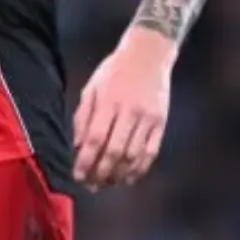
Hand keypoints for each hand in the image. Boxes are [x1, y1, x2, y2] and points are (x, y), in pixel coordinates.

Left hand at [72, 28, 174, 189]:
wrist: (148, 54)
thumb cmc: (113, 71)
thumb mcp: (91, 87)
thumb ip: (83, 117)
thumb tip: (78, 146)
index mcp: (108, 102)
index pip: (96, 139)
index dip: (86, 161)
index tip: (78, 175)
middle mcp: (129, 112)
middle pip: (115, 151)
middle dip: (101, 173)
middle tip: (91, 185)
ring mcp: (148, 119)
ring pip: (134, 156)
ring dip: (119, 174)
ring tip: (107, 183)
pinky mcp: (161, 123)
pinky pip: (151, 152)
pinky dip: (140, 168)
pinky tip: (129, 177)